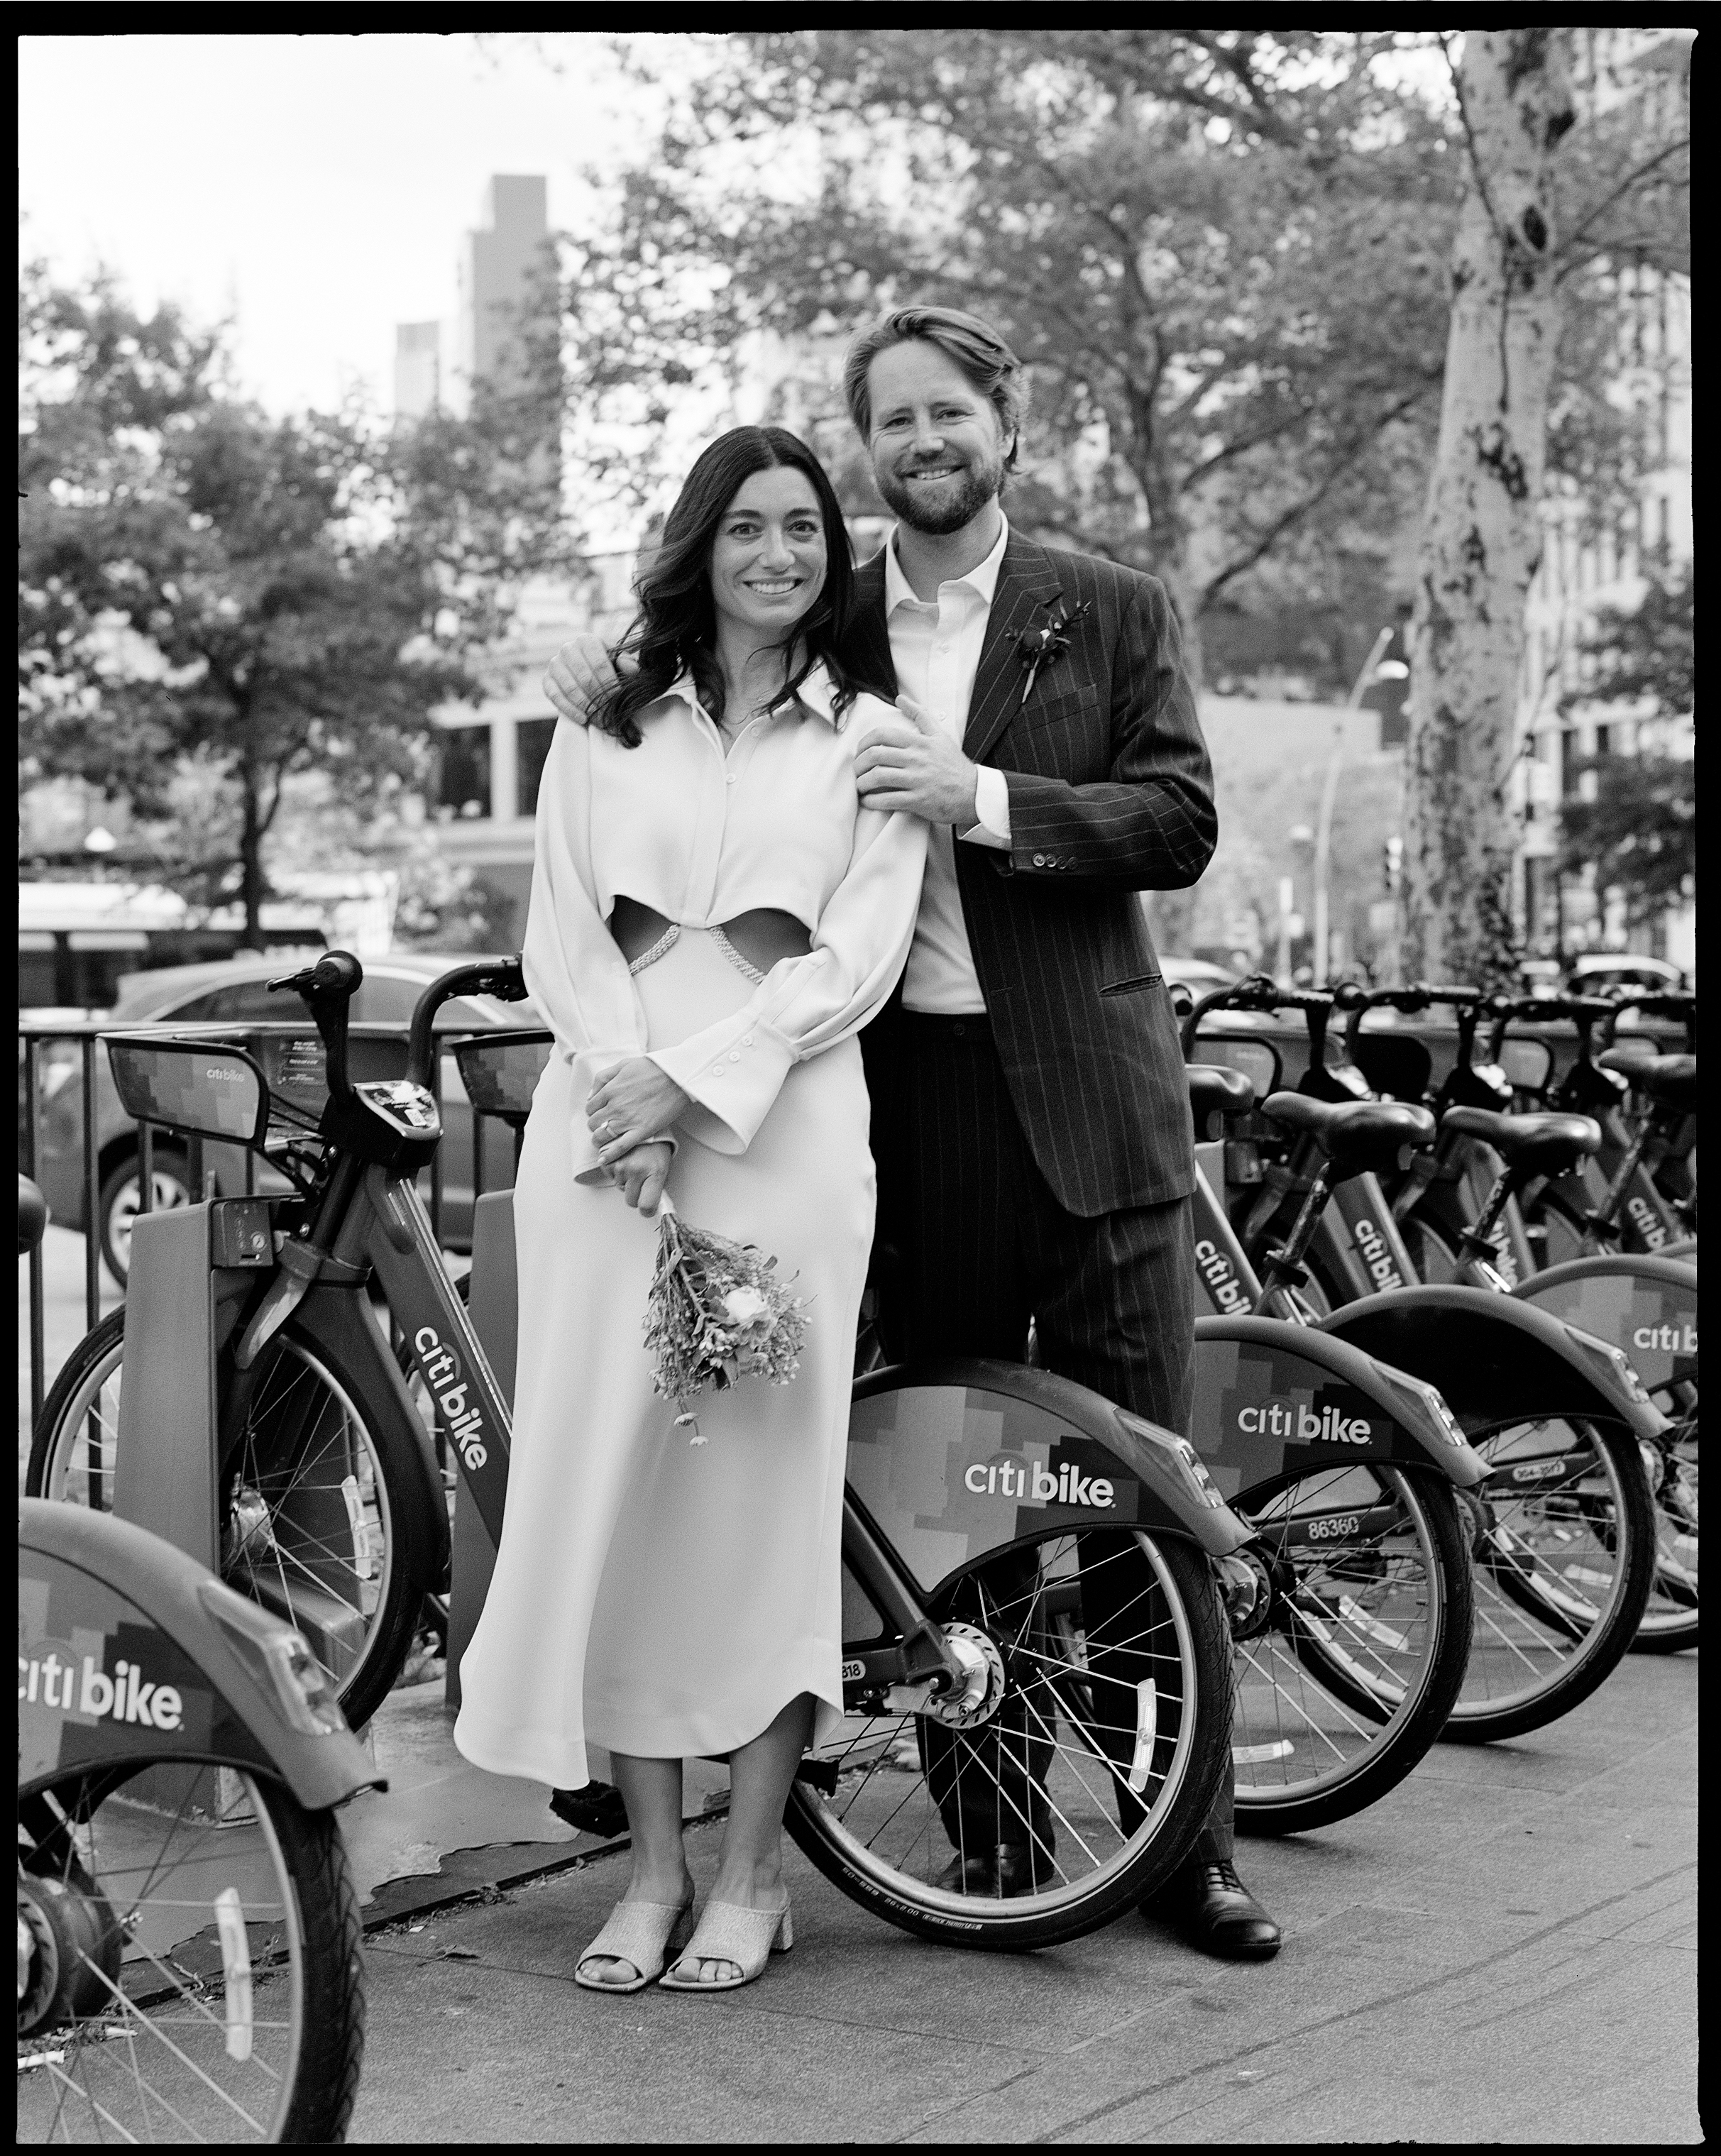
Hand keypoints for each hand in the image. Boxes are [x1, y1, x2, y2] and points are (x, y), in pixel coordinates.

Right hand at [544, 636, 631, 726]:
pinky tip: (583, 719)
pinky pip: (556, 696)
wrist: (586, 672)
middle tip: (611, 716)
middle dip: (600, 699)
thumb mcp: (620, 663)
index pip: (600, 664)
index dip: (610, 684)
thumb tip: (633, 669)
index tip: (619, 701)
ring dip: (587, 707)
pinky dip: (570, 709)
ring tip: (600, 720)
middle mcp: (567, 648)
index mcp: (587, 640)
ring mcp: (554, 664)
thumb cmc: (607, 666)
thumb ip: (628, 664)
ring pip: (571, 688)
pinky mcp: (546, 680)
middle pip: (585, 678)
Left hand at [586, 1056, 692, 1165]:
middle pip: (593, 1123)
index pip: (590, 1107)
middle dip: (596, 1124)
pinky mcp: (642, 1131)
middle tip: (605, 1124)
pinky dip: (610, 1155)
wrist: (678, 1077)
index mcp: (610, 1090)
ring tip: (604, 1140)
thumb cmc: (653, 1068)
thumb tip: (590, 1096)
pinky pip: (620, 1147)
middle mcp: (615, 1106)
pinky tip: (604, 1160)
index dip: (594, 1111)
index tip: (601, 1112)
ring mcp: (628, 1120)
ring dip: (599, 1139)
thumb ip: (602, 1078)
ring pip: (601, 1136)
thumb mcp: (623, 1064)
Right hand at [609, 1140, 672, 1213]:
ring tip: (634, 1164)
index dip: (647, 1210)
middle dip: (636, 1195)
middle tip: (641, 1181)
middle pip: (631, 1201)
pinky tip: (624, 1159)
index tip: (647, 1208)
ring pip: (620, 1188)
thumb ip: (659, 1185)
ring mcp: (621, 1166)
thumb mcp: (664, 1165)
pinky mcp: (608, 1160)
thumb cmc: (656, 1144)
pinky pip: (610, 1177)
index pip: (647, 1205)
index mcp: (655, 1173)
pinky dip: (616, 1171)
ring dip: (626, 1181)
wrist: (644, 1122)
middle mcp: (637, 1170)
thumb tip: (655, 1203)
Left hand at [853, 693, 979, 824]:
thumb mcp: (939, 735)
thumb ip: (919, 715)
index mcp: (919, 742)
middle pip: (875, 755)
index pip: (882, 735)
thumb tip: (900, 698)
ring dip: (862, 783)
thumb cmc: (954, 765)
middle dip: (859, 763)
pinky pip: (887, 800)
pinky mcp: (918, 801)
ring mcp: (917, 780)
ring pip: (878, 777)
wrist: (974, 793)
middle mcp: (917, 759)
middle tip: (857, 770)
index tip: (861, 751)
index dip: (864, 742)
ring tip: (861, 786)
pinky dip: (872, 801)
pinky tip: (868, 801)